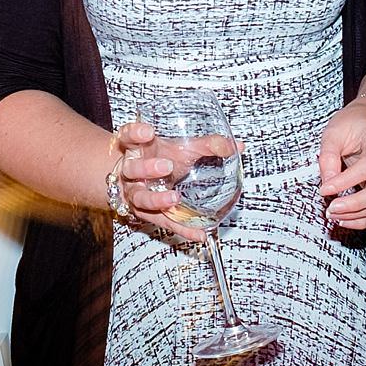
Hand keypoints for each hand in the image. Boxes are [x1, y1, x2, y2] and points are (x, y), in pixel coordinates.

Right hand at [109, 119, 208, 241]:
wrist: (138, 180)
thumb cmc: (159, 158)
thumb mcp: (180, 148)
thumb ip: (207, 146)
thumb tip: (238, 145)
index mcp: (136, 149)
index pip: (128, 137)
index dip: (135, 133)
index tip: (148, 132)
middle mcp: (131, 172)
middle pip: (132, 169)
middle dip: (147, 168)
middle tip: (166, 166)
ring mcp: (134, 193)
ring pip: (139, 197)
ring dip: (156, 199)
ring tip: (174, 198)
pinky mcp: (146, 214)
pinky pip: (162, 222)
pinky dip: (181, 228)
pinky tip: (198, 234)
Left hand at [314, 94, 365, 233]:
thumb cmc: (351, 125)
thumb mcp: (334, 131)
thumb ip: (328, 155)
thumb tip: (327, 182)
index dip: (345, 181)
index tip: (324, 189)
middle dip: (357, 203)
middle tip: (332, 208)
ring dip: (357, 214)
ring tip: (333, 214)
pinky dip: (363, 220)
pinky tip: (344, 220)